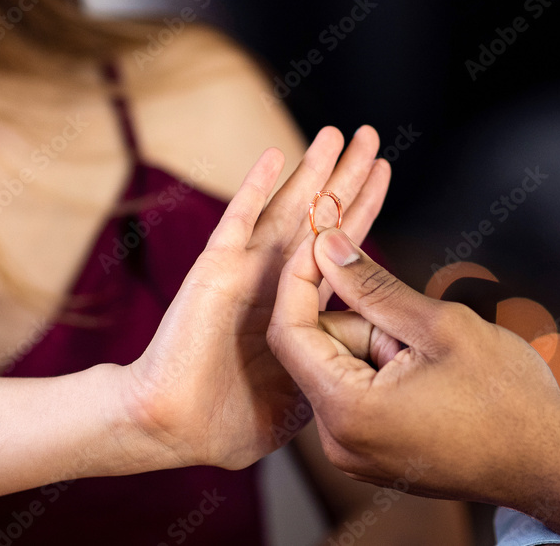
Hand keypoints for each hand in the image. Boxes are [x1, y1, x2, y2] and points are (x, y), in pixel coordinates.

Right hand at [125, 126, 390, 469]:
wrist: (175, 425)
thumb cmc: (230, 420)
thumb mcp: (298, 397)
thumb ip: (324, 375)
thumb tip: (357, 375)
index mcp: (296, 304)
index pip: (339, 247)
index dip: (361, 209)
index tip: (384, 173)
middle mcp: (274, 278)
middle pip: (320, 216)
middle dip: (347, 176)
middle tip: (371, 136)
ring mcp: (246, 270)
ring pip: (287, 209)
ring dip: (312, 171)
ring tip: (338, 134)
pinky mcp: (216, 270)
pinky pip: (239, 221)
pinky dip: (256, 187)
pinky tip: (275, 156)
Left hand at [266, 227, 559, 507]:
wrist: (551, 464)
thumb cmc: (509, 400)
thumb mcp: (440, 326)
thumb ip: (372, 285)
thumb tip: (326, 244)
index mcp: (349, 413)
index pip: (289, 331)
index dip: (300, 277)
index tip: (322, 239)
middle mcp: (338, 441)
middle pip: (316, 348)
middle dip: (360, 319)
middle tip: (415, 324)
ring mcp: (352, 451)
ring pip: (338, 365)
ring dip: (376, 342)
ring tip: (430, 357)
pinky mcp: (369, 451)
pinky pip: (354, 389)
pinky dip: (382, 366)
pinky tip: (426, 372)